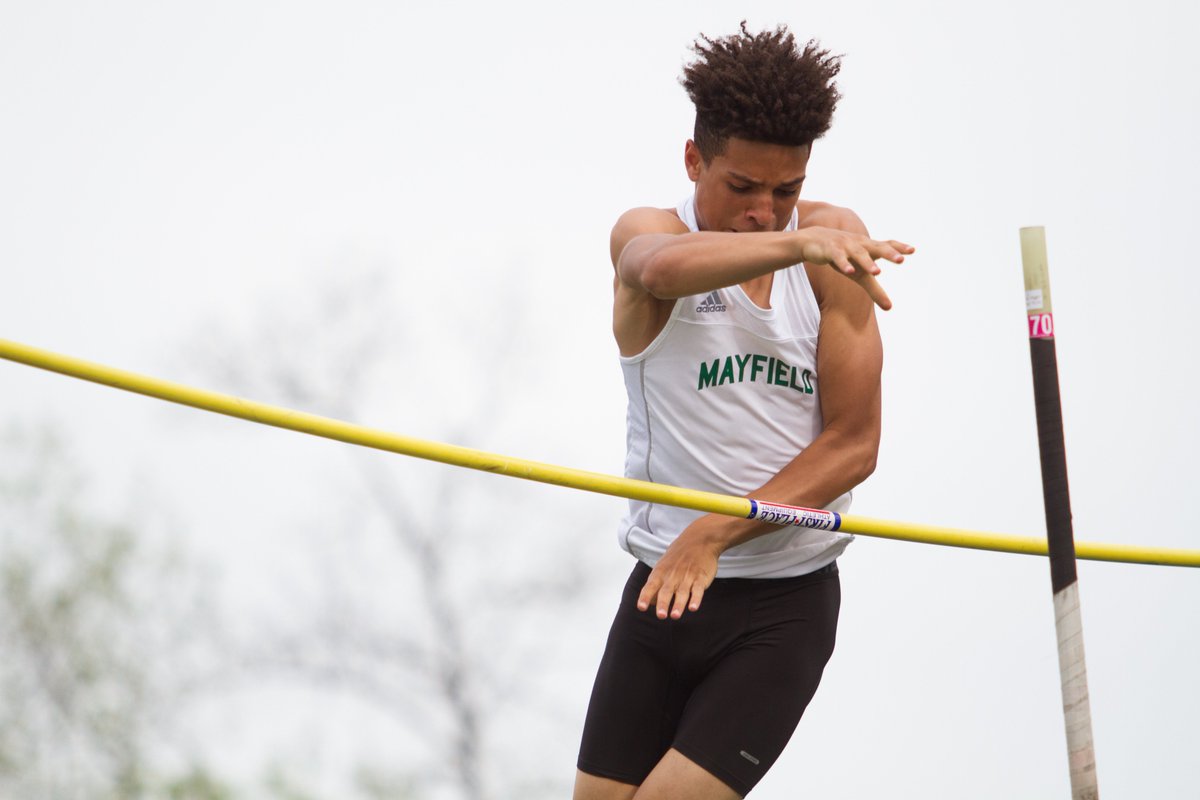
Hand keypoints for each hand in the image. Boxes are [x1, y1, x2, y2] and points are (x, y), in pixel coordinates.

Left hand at [636, 522, 723, 618]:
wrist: (699, 540)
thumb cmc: (677, 557)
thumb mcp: (662, 567)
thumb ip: (655, 586)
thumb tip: (648, 603)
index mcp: (661, 573)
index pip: (650, 586)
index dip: (645, 597)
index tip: (641, 607)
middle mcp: (673, 576)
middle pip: (666, 591)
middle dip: (663, 603)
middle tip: (661, 616)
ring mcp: (687, 576)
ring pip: (682, 592)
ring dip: (679, 605)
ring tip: (675, 616)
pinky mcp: (701, 578)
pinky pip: (698, 590)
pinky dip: (696, 599)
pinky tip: (693, 608)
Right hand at [795, 227, 913, 309]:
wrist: (814, 241)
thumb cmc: (844, 257)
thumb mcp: (860, 275)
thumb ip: (875, 290)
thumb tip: (890, 308)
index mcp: (869, 248)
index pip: (887, 245)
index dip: (899, 247)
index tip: (912, 250)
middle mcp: (860, 245)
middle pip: (877, 248)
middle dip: (889, 253)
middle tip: (901, 260)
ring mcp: (845, 246)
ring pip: (858, 254)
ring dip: (868, 262)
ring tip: (878, 272)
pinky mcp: (830, 250)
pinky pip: (838, 257)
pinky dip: (844, 264)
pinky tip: (849, 271)